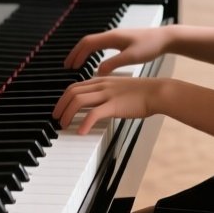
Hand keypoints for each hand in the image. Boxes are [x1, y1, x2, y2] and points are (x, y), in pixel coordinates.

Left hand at [52, 76, 169, 134]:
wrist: (157, 92)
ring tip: (64, 125)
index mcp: (102, 80)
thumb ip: (108, 93)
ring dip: (67, 114)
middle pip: (72, 92)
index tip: (60, 108)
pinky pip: (94, 114)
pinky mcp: (114, 105)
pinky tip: (80, 132)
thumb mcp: (120, 88)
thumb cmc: (142, 92)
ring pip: (78, 101)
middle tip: (56, 118)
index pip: (75, 86)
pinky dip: (84, 123)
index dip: (64, 98)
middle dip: (60, 106)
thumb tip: (99, 103)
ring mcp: (107, 94)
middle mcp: (102, 85)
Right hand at [63, 27, 171, 76]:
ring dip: (84, 53)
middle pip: (87, 42)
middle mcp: (112, 35)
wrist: (165, 38)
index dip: (76, 54)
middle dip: (76, 53)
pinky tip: (94, 62)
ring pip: (94, 43)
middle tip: (67, 66)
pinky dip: (93, 53)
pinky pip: (101, 46)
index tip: (69, 66)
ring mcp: (116, 38)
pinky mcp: (122, 41)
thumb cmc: (150, 46)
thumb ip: (113, 64)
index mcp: (111, 38)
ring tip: (77, 64)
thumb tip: (97, 72)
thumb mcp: (131, 57)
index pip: (87, 43)